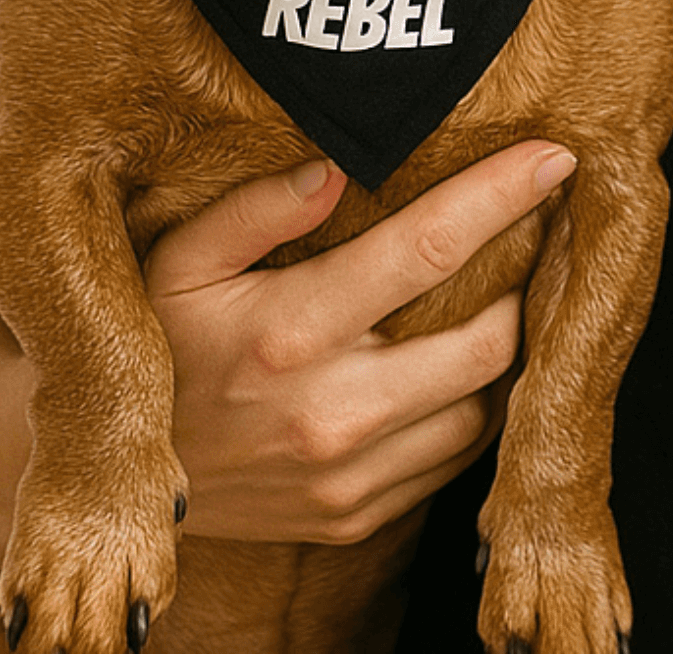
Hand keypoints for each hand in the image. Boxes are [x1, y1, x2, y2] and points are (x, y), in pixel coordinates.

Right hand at [142, 141, 576, 543]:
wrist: (117, 479)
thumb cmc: (158, 347)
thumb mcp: (178, 262)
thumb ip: (255, 209)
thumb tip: (336, 167)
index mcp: (291, 331)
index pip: (430, 249)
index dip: (502, 196)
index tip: (555, 158)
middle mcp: (331, 410)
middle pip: (490, 338)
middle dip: (530, 277)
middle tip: (542, 231)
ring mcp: (350, 475)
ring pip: (487, 404)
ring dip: (511, 345)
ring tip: (513, 291)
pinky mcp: (358, 515)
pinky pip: (457, 457)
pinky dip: (478, 404)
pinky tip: (467, 360)